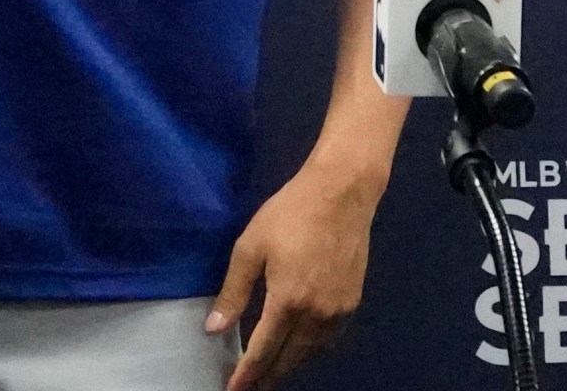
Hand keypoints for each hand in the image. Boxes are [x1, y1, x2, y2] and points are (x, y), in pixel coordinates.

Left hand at [205, 163, 380, 390]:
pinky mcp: (352, 303)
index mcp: (288, 301)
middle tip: (250, 387)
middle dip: (269, 376)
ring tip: (271, 374)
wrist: (341, 195)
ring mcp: (338, 311)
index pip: (264, 350)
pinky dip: (311, 351)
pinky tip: (300, 350)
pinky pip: (329, 340)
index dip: (247, 374)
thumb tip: (214, 328)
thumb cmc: (289, 214)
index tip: (233, 390)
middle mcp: (316, 314)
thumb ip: (233, 291)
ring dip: (290, 366)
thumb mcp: (250, 247)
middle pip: (290, 358)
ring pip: (312, 353)